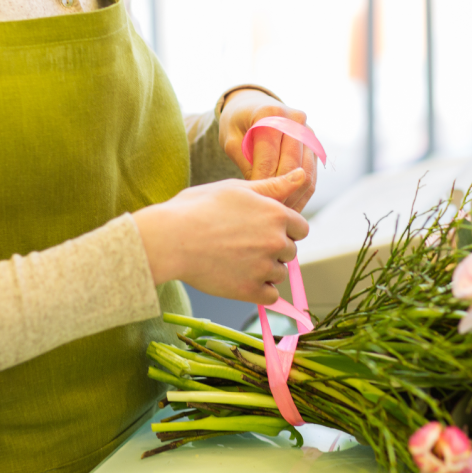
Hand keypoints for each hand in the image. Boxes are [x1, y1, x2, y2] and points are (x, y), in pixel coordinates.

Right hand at [133, 169, 309, 303]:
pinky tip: (240, 279)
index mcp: (276, 214)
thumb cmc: (197, 208)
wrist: (169, 239)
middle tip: (242, 245)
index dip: (284, 229)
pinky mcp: (249, 290)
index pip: (301, 228)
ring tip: (236, 261)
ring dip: (265, 271)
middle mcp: (276, 241)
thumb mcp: (236, 188)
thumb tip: (302, 176)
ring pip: (279, 274)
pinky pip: (270, 297)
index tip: (262, 230)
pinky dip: (259, 291)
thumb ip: (272, 186)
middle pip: (290, 252)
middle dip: (273, 250)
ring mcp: (264, 267)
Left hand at [219, 89, 317, 211]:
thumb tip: (260, 191)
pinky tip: (290, 210)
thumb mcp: (231, 140)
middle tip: (265, 214)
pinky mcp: (315, 146)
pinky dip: (302, 195)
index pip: (269, 157)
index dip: (261, 183)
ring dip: (294, 198)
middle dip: (279, 193)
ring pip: (307, 174)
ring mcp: (308, 132)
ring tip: (278, 216)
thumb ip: (244, 162)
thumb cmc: (239, 125)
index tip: (253, 203)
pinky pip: (313, 176)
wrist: (255, 107)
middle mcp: (294, 120)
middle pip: (291, 167)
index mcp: (271, 114)